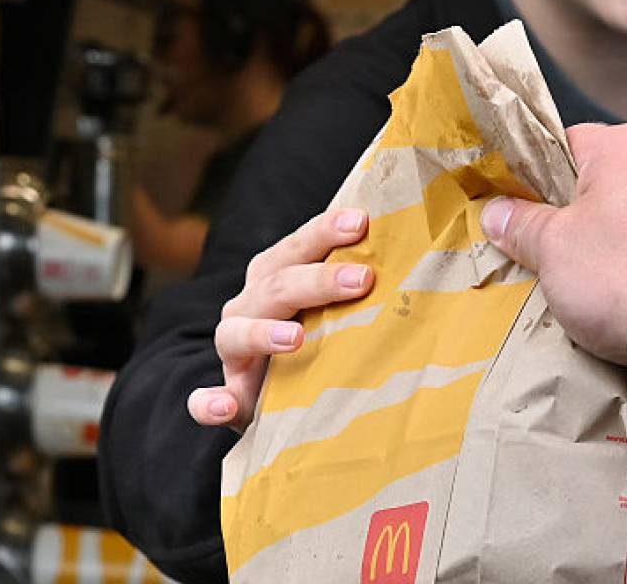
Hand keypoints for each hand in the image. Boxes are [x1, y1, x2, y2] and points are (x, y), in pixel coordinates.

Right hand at [187, 208, 374, 429]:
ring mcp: (234, 355)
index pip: (296, 248)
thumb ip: (358, 285)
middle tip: (362, 279)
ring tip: (297, 338)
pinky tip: (224, 405)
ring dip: (263, 333)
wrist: (281, 401)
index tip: (362, 220)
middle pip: (275, 286)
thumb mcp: (334, 310)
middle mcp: (248, 309)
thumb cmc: (321, 344)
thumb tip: (418, 254)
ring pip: (237, 334)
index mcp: (273, 280)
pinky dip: (210, 403)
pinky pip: (209, 401)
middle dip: (316, 280)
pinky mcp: (228, 400)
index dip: (324, 232)